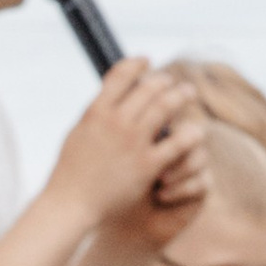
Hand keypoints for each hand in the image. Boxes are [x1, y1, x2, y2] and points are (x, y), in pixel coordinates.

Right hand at [52, 59, 206, 236]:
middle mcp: (116, 121)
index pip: (121, 74)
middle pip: (148, 87)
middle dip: (163, 80)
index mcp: (97, 111)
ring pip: (166, 106)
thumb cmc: (71, 171)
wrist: (71, 204)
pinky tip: (194, 130)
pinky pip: (176, 143)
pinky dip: (187, 133)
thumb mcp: (78, 132)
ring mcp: (133, 142)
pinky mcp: (147, 165)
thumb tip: (110, 93)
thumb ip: (96, 112)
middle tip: (172, 81)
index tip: (147, 61)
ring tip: (188, 93)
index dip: (137, 63)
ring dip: (180, 96)